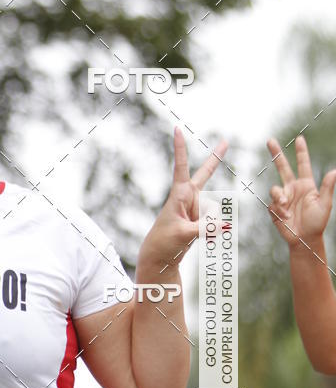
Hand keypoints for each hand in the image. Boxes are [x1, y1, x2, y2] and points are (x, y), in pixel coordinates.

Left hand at [138, 127, 227, 269]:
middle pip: (205, 175)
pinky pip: (214, 222)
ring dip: (208, 225)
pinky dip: (211, 233)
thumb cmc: (164, 243)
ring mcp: (195, 208)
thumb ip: (206, 229)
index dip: (180, 148)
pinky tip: (202, 240)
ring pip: (214, 211)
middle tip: (225, 141)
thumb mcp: (185, 235)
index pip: (181, 167)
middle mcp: (188, 198)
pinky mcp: (200, 219)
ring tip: (189, 235)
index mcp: (179, 195)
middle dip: (215, 160)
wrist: (159, 258)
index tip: (177, 129)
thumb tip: (227, 225)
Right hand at [267, 136, 335, 248]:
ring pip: (275, 189)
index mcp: (306, 185)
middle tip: (270, 140)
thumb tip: (335, 171)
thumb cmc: (316, 223)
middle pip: (283, 167)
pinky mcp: (274, 207)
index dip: (301, 152)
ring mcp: (283, 198)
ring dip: (280, 198)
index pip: (303, 165)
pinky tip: (286, 217)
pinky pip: (273, 203)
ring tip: (287, 209)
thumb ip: (327, 187)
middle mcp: (293, 188)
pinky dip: (279, 209)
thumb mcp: (325, 204)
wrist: (303, 239)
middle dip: (276, 154)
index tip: (300, 139)